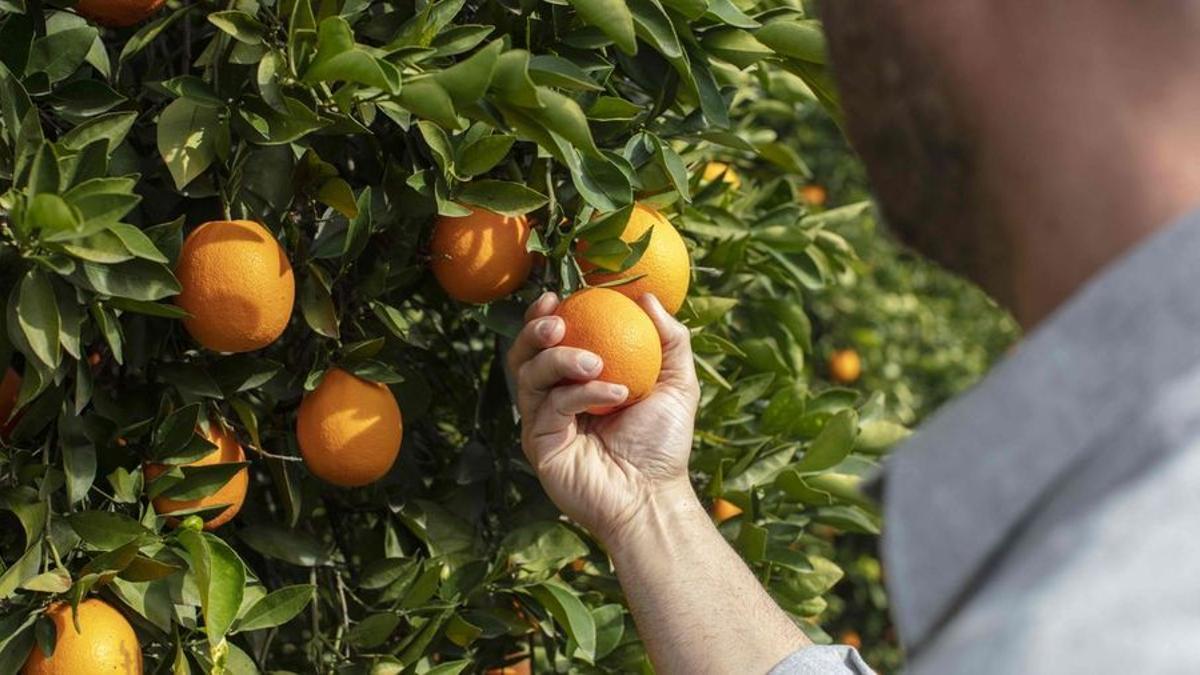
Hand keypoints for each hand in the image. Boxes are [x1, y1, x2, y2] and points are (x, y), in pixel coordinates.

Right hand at [507, 291, 701, 546]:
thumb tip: (648, 296)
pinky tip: (614, 392)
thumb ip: (669, 339)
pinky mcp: (539, 444)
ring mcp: (543, 423)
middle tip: (559, 321)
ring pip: (529, 375)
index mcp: (576, 382)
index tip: (558, 296)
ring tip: (596, 361)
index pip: (550, 341)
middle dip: (535, 330)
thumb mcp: (677, 383)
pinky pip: (550, 406)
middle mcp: (553, 400)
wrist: (653, 497)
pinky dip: (581, 392)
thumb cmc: (664, 444)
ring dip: (561, 358)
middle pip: (525, 353)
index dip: (545, 315)